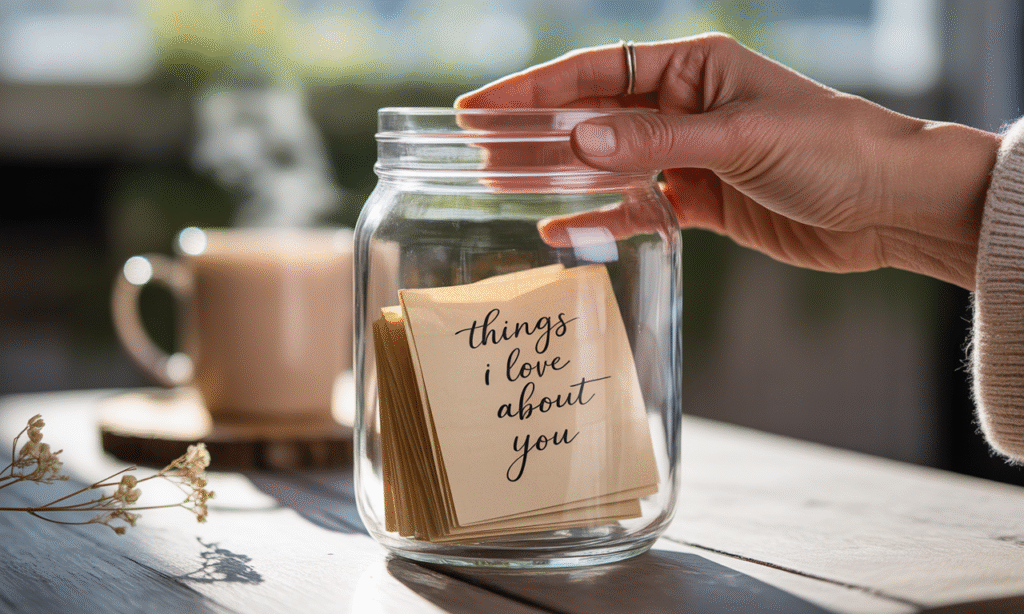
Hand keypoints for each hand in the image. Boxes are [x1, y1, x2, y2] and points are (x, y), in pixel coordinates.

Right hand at [456, 33, 999, 289]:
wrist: (890, 205)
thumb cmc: (831, 148)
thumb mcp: (739, 137)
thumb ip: (654, 141)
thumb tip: (574, 137)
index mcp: (691, 68)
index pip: (594, 71)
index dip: (533, 88)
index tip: (479, 104)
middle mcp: (684, 107)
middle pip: (591, 116)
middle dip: (533, 132)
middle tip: (476, 149)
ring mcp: (689, 156)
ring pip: (606, 163)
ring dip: (557, 173)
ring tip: (500, 182)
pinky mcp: (700, 202)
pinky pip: (635, 208)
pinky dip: (599, 218)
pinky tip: (558, 227)